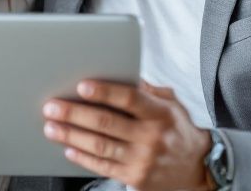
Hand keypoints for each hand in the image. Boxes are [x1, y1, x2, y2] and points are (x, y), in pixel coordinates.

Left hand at [42, 80, 212, 190]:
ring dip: (71, 136)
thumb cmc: (178, 130)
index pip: (130, 98)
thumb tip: (121, 72)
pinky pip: (103, 167)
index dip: (104, 91)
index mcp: (160, 113)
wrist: (198, 168)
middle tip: (52, 107)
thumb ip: (146, 90)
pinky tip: (68, 148)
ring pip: (100, 146)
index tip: (81, 86)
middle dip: (74, 114)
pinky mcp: (136, 178)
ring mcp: (143, 160)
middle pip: (106, 123)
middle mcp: (152, 136)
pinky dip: (83, 157)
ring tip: (52, 127)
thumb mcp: (171, 104)